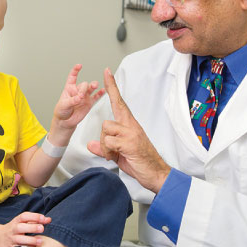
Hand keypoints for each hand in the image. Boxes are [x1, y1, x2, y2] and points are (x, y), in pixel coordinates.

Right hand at [0, 212, 50, 246]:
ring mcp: (11, 239)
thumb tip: (48, 219)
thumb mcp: (21, 223)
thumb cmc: (14, 230)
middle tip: (42, 228)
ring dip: (30, 240)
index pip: (24, 216)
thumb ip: (34, 221)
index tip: (44, 218)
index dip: (34, 216)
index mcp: (16, 221)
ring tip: (40, 241)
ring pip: (19, 239)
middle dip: (32, 228)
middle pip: (20, 227)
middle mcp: (13, 230)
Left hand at [53, 64, 104, 129]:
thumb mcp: (63, 105)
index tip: (79, 66)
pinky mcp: (89, 103)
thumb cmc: (61, 111)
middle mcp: (78, 91)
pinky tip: (103, 90)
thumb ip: (72, 101)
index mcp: (69, 89)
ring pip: (91, 88)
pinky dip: (100, 93)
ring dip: (93, 86)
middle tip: (81, 96)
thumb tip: (79, 98)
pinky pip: (96, 96)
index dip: (75, 70)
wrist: (65, 122)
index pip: (72, 77)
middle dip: (84, 88)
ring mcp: (84, 96)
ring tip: (94, 86)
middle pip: (84, 84)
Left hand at [86, 68, 169, 191]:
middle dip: (104, 136)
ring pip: (106, 129)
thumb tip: (91, 145)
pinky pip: (108, 142)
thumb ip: (105, 148)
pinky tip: (117, 157)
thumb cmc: (139, 162)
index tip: (106, 73)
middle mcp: (131, 125)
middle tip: (111, 147)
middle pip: (107, 119)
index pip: (119, 102)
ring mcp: (131, 132)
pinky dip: (108, 152)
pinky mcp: (129, 142)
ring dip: (105, 146)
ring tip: (115, 155)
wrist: (155, 173)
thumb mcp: (118, 154)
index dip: (111, 87)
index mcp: (129, 125)